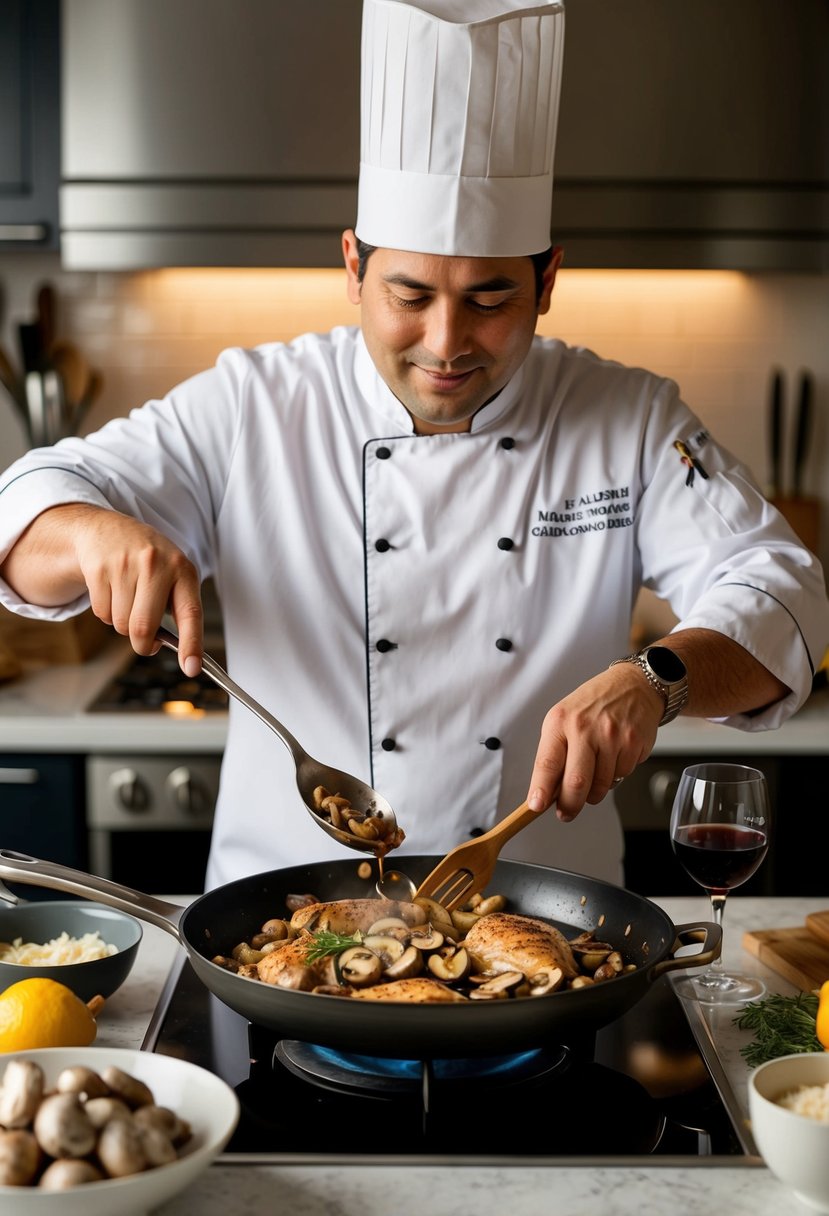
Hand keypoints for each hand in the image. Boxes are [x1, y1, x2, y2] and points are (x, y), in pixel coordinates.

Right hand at [71, 508, 203, 672]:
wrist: (106, 529)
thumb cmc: (147, 560)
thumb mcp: (172, 574)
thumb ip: (177, 607)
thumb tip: (177, 650)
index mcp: (182, 569)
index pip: (190, 612)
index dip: (192, 643)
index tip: (191, 667)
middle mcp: (156, 565)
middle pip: (144, 628)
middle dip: (143, 644)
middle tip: (146, 642)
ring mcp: (125, 565)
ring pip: (121, 624)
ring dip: (123, 624)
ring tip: (128, 600)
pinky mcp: (99, 568)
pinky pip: (102, 613)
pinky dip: (106, 613)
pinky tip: (112, 592)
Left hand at [526, 665, 662, 821]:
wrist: (633, 686)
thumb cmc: (594, 704)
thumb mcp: (565, 718)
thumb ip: (555, 753)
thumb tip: (547, 792)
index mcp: (561, 721)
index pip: (547, 762)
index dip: (541, 789)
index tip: (536, 806)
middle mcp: (585, 728)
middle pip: (576, 782)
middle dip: (569, 805)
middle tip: (566, 811)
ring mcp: (611, 736)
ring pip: (601, 786)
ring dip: (595, 792)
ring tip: (594, 773)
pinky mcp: (633, 744)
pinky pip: (621, 776)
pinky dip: (615, 776)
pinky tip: (614, 757)